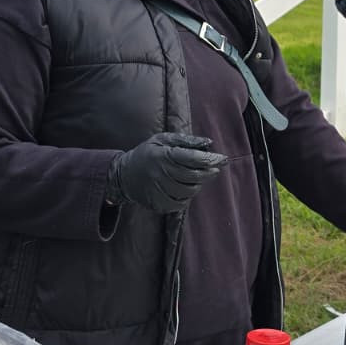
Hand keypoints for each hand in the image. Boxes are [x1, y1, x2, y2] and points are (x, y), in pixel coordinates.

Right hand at [106, 133, 226, 212]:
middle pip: (194, 176)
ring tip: (196, 178)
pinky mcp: (157, 203)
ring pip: (189, 191)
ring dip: (198, 185)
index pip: (192, 158)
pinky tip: (185, 189)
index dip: (210, 160)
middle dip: (209, 173)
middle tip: (215, 169)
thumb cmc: (147, 154)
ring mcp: (158, 190)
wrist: (122, 175)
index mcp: (162, 155)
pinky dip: (187, 197)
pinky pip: (180, 204)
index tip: (223, 159)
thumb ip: (186, 140)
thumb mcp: (163, 140)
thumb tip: (209, 143)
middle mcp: (160, 173)